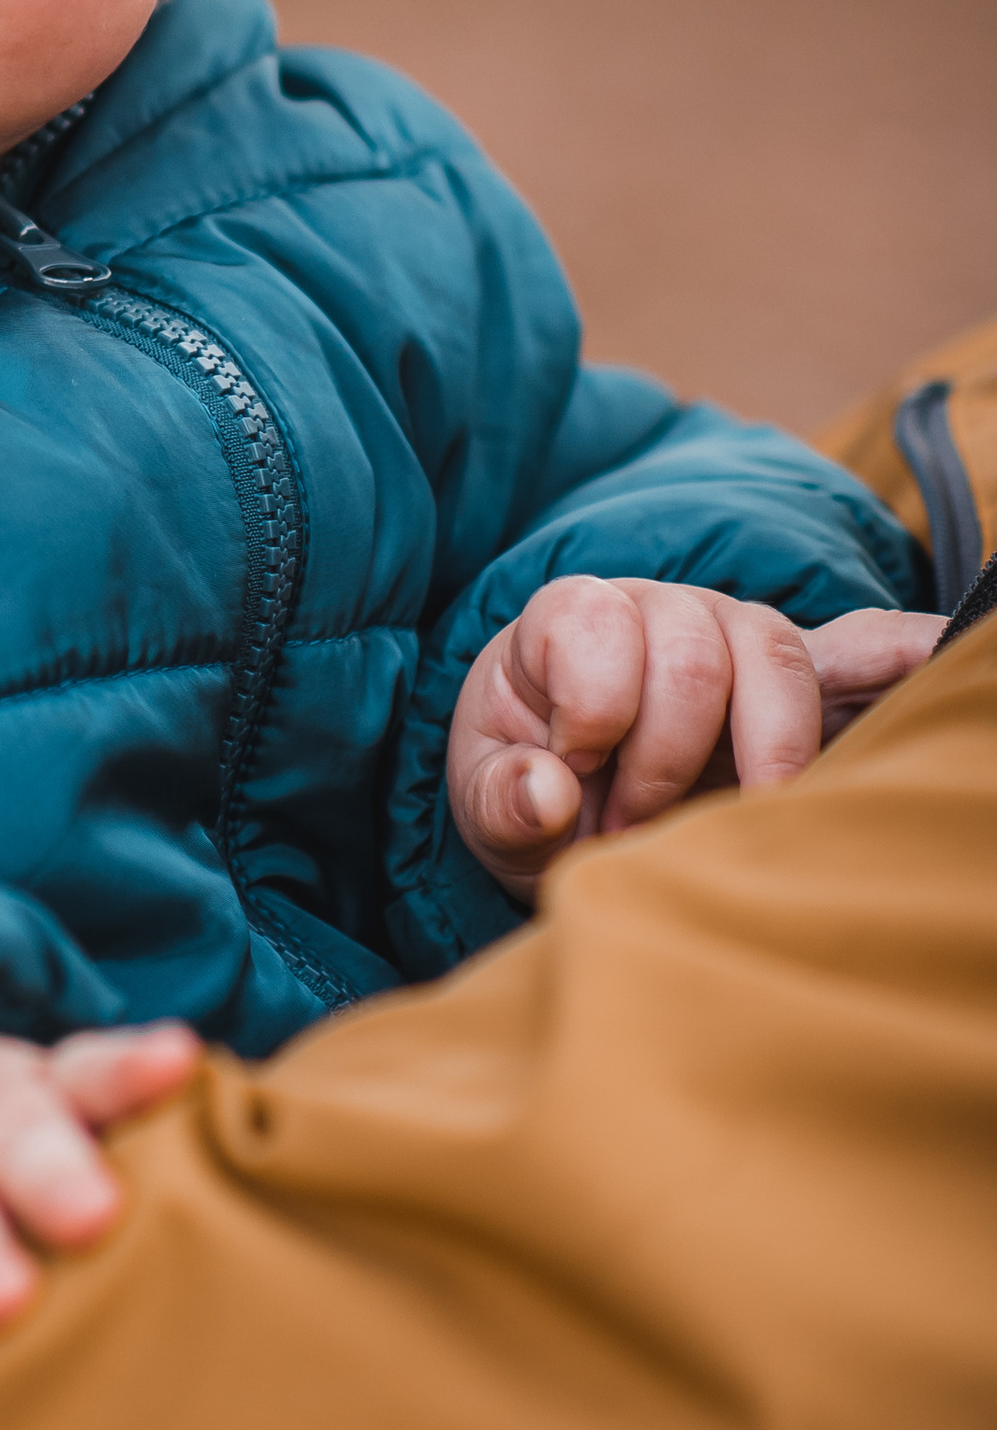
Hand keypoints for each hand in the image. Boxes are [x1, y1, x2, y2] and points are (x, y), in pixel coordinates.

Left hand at [448, 578, 945, 897]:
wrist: (574, 806)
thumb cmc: (530, 791)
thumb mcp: (488, 806)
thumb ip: (502, 800)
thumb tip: (549, 793)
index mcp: (570, 617)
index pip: (594, 623)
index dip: (591, 711)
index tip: (578, 776)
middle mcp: (659, 607)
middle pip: (692, 652)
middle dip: (667, 758)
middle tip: (639, 822)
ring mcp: (736, 636)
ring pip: (774, 658)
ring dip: (756, 753)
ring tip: (732, 814)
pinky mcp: (801, 680)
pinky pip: (865, 649)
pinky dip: (903, 652)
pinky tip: (941, 656)